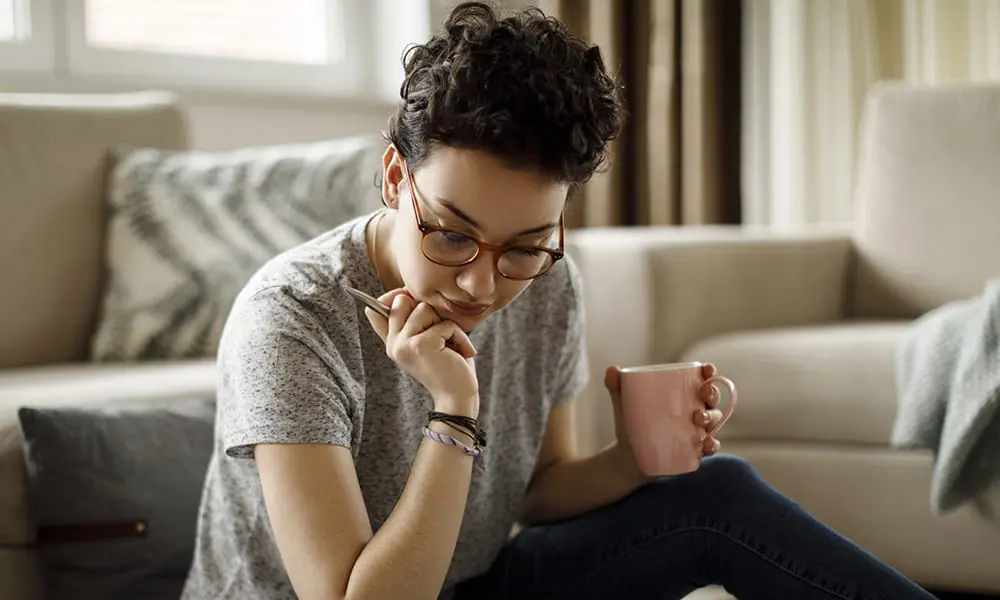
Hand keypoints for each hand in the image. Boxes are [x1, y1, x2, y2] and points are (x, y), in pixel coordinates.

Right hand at [364, 289, 479, 416]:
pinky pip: (444, 324)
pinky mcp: (420, 346)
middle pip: (403, 300)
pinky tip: (461, 353)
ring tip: (452, 344)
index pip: (377, 309)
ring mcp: (403, 345)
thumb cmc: (448, 366)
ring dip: (447, 325)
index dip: (396, 297)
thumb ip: (411, 323)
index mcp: (392, 342)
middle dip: (428, 310)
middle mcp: (393, 344)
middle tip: (441, 332)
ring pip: (424, 309)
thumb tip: (394, 297)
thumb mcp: (426, 342)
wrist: (458, 397)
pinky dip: (459, 336)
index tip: (410, 298)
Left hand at [604, 363, 724, 476]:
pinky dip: (712, 445)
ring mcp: (696, 431)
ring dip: (712, 417)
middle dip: (712, 393)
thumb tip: (612, 369)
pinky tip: (706, 444)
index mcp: (681, 395)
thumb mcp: (623, 405)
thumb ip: (616, 387)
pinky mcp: (694, 450)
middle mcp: (693, 411)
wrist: (626, 457)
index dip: (709, 372)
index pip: (700, 380)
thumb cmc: (630, 425)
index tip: (707, 369)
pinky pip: (710, 447)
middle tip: (703, 394)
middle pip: (711, 399)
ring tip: (699, 418)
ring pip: (714, 421)